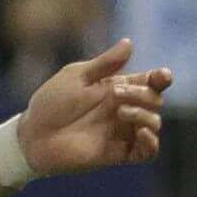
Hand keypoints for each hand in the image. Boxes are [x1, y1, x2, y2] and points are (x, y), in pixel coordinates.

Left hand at [17, 40, 172, 175]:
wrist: (34, 135)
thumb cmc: (51, 103)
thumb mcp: (77, 77)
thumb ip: (105, 64)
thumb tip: (129, 43)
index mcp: (117, 88)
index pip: (150, 82)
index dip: (161, 78)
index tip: (162, 76)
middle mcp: (123, 109)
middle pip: (155, 100)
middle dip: (143, 94)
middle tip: (115, 94)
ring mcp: (122, 132)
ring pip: (154, 123)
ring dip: (144, 115)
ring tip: (121, 112)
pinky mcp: (118, 153)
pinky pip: (147, 152)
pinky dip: (151, 143)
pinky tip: (141, 133)